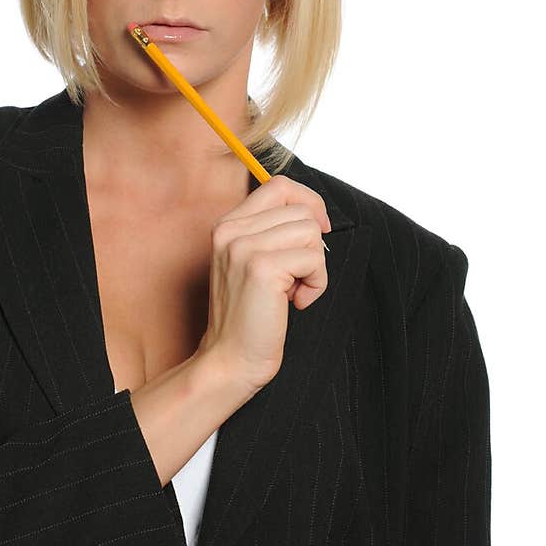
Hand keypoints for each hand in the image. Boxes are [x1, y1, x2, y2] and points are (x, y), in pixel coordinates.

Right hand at [196, 174, 330, 392]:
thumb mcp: (254, 263)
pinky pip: (314, 259)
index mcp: (227, 225)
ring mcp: (243, 247)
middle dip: (311, 246)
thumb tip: (316, 215)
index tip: (318, 230)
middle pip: (301, 211)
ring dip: (314, 266)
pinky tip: (296, 302)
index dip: (308, 203)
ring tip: (293, 290)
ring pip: (310, 233)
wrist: (231, 359)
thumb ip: (274, 233)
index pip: (279, 185)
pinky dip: (316, 284)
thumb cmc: (249, 316)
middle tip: (294, 278)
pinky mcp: (261, 267)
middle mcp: (231, 230)